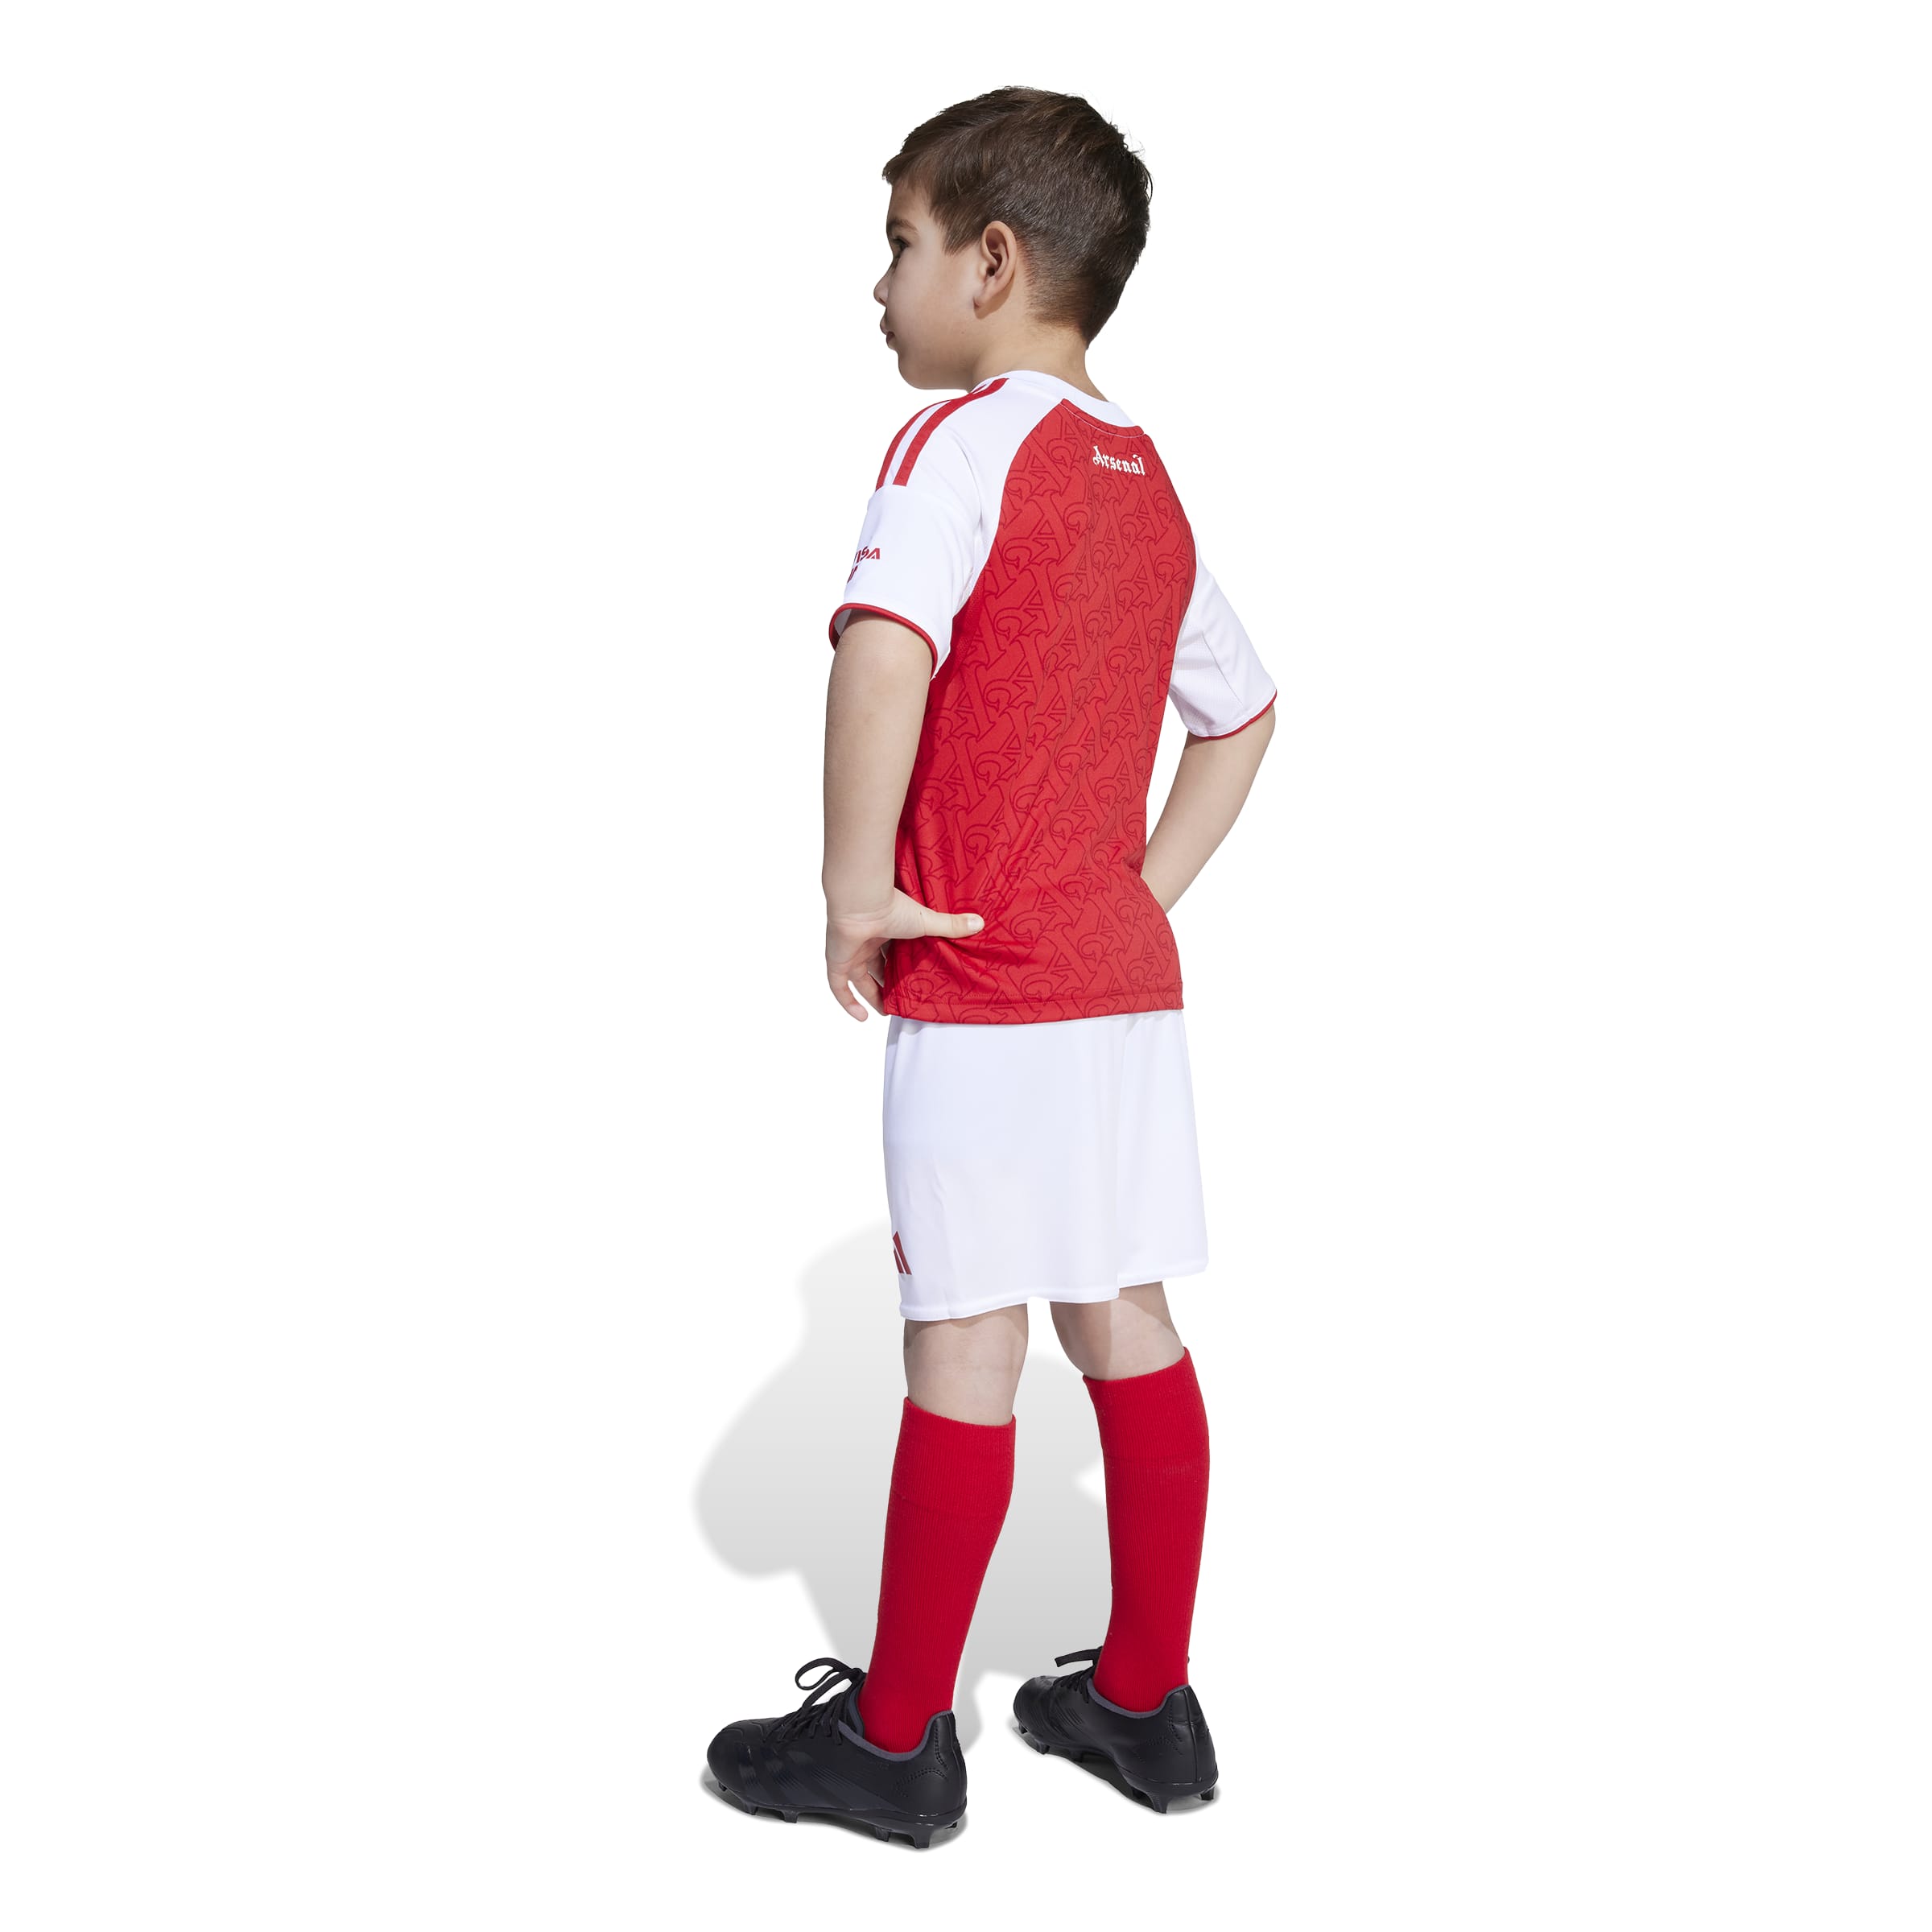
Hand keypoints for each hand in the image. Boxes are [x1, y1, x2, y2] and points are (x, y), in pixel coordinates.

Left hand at [826, 889, 983, 1019]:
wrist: (862, 901)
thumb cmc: (892, 906)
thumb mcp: (925, 922)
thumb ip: (950, 925)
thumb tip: (980, 922)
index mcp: (883, 927)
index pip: (890, 951)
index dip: (899, 967)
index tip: (912, 980)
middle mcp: (864, 939)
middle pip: (874, 967)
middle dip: (885, 984)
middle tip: (900, 1000)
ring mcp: (849, 950)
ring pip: (858, 978)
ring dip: (870, 995)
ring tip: (886, 1012)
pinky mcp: (837, 960)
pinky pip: (838, 987)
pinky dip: (848, 1002)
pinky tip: (861, 1018)